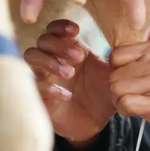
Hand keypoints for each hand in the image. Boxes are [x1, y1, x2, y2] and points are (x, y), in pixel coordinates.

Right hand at [24, 20, 115, 145]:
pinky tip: (66, 95)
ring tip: (70, 73)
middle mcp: (52, 59)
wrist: (95, 124)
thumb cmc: (101, 95)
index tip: (75, 30)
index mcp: (69, 49)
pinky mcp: (38, 96)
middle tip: (78, 57)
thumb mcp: (110, 76)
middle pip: (43, 40)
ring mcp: (43, 76)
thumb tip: (119, 46)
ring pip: (31, 56)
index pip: (55, 29)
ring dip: (49, 61)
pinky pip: (33, 85)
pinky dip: (48, 88)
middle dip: (59, 44)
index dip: (61, 26)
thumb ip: (112, 59)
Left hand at [109, 39, 149, 140]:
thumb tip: (107, 56)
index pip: (116, 55)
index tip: (131, 79)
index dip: (117, 70)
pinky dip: (125, 111)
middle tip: (134, 95)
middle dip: (117, 88)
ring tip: (136, 102)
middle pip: (114, 74)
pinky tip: (138, 111)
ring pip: (117, 88)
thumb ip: (134, 55)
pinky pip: (125, 103)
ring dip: (120, 101)